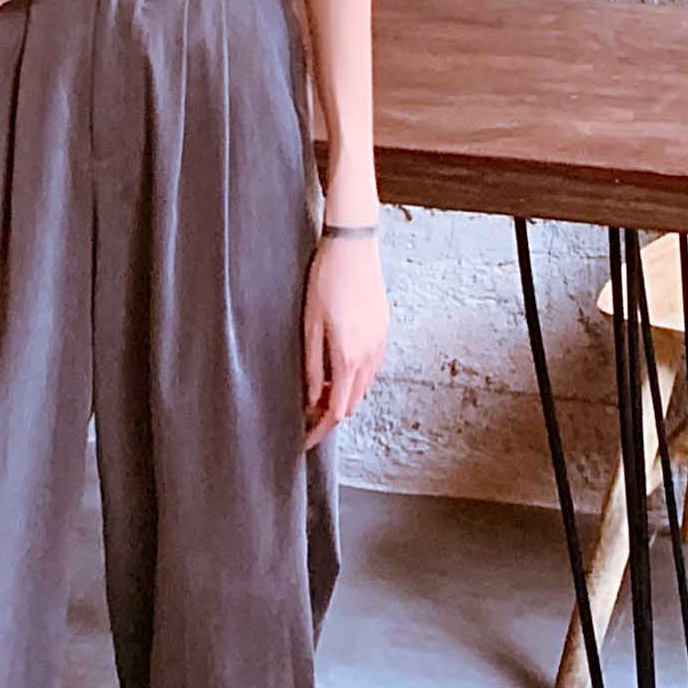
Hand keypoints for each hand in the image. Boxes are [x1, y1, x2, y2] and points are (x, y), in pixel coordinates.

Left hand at [303, 232, 387, 447]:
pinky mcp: (383, 331)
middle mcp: (369, 354)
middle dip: (330, 416)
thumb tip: (312, 399)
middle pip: (352, 403)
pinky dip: (355, 379)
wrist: (354, 247)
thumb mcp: (309, 325)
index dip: (320, 430)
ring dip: (343, 396)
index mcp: (348, 355)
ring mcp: (380, 342)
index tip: (304, 440)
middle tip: (306, 419)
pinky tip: (338, 372)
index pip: (337, 410)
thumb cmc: (325, 281)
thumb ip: (313, 365)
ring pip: (363, 386)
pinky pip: (371, 368)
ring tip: (318, 394)